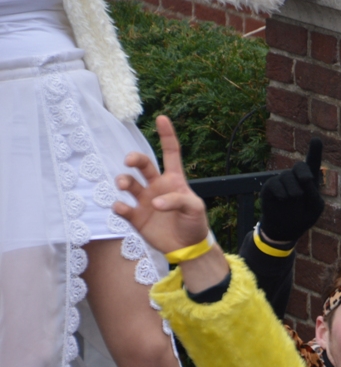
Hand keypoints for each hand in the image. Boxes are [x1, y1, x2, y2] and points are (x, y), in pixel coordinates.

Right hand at [113, 116, 209, 253]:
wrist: (187, 248)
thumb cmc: (194, 224)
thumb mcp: (195, 209)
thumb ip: (179, 200)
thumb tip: (155, 203)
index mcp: (174, 180)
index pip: (170, 153)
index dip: (166, 135)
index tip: (161, 118)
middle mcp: (157, 186)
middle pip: (142, 165)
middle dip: (134, 159)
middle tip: (130, 162)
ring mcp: (144, 201)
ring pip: (128, 183)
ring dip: (123, 181)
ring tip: (125, 186)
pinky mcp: (135, 217)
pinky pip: (122, 208)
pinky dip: (118, 207)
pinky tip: (122, 208)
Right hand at [258, 139, 324, 243]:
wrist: (285, 230)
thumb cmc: (303, 217)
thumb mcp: (315, 208)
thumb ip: (314, 194)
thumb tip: (304, 180)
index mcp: (309, 181)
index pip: (312, 163)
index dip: (314, 151)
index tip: (316, 140)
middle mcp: (295, 178)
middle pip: (300, 166)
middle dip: (304, 172)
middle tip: (307, 180)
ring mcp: (281, 181)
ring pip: (288, 177)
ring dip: (294, 190)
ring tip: (294, 199)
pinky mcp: (269, 187)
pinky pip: (275, 184)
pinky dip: (282, 193)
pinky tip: (283, 199)